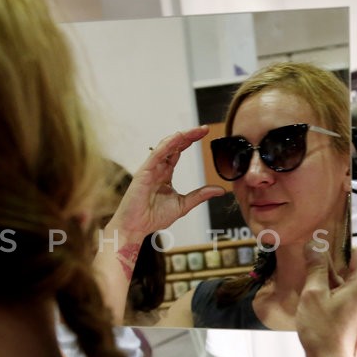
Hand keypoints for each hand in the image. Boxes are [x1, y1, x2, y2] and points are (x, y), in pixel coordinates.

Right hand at [108, 126, 224, 238]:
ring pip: (166, 146)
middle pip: (174, 146)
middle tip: (204, 128)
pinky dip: (167, 145)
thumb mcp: (183, 205)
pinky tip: (177, 138)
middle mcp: (158, 168)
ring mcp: (150, 169)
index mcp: (165, 174)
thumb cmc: (153, 218)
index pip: (178, 152)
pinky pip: (156, 154)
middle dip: (189, 135)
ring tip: (195, 131)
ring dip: (180, 137)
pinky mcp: (144, 172)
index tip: (205, 134)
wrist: (136, 228)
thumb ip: (200, 195)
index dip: (190, 141)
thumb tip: (220, 190)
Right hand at [296, 243, 356, 356]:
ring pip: (356, 292)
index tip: (325, 256)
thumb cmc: (323, 332)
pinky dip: (343, 306)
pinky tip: (327, 317)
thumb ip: (316, 268)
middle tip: (315, 282)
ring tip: (319, 303)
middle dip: (336, 273)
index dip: (342, 250)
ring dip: (339, 291)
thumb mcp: (313, 294)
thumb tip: (314, 247)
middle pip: (356, 273)